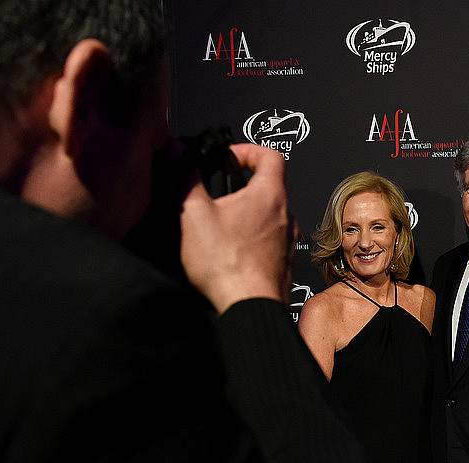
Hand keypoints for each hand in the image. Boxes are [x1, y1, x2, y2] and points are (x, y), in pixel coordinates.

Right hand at [180, 144, 290, 312]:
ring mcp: (287, 241)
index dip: (248, 149)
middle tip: (219, 191)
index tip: (229, 156)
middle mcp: (286, 216)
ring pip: (270, 214)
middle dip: (242, 183)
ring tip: (222, 223)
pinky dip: (252, 237)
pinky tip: (231, 249)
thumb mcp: (194, 214)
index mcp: (270, 196)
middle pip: (270, 185)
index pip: (271, 154)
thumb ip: (186, 179)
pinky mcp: (283, 262)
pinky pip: (269, 239)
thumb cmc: (228, 265)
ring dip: (247, 212)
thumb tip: (181, 156)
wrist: (250, 307)